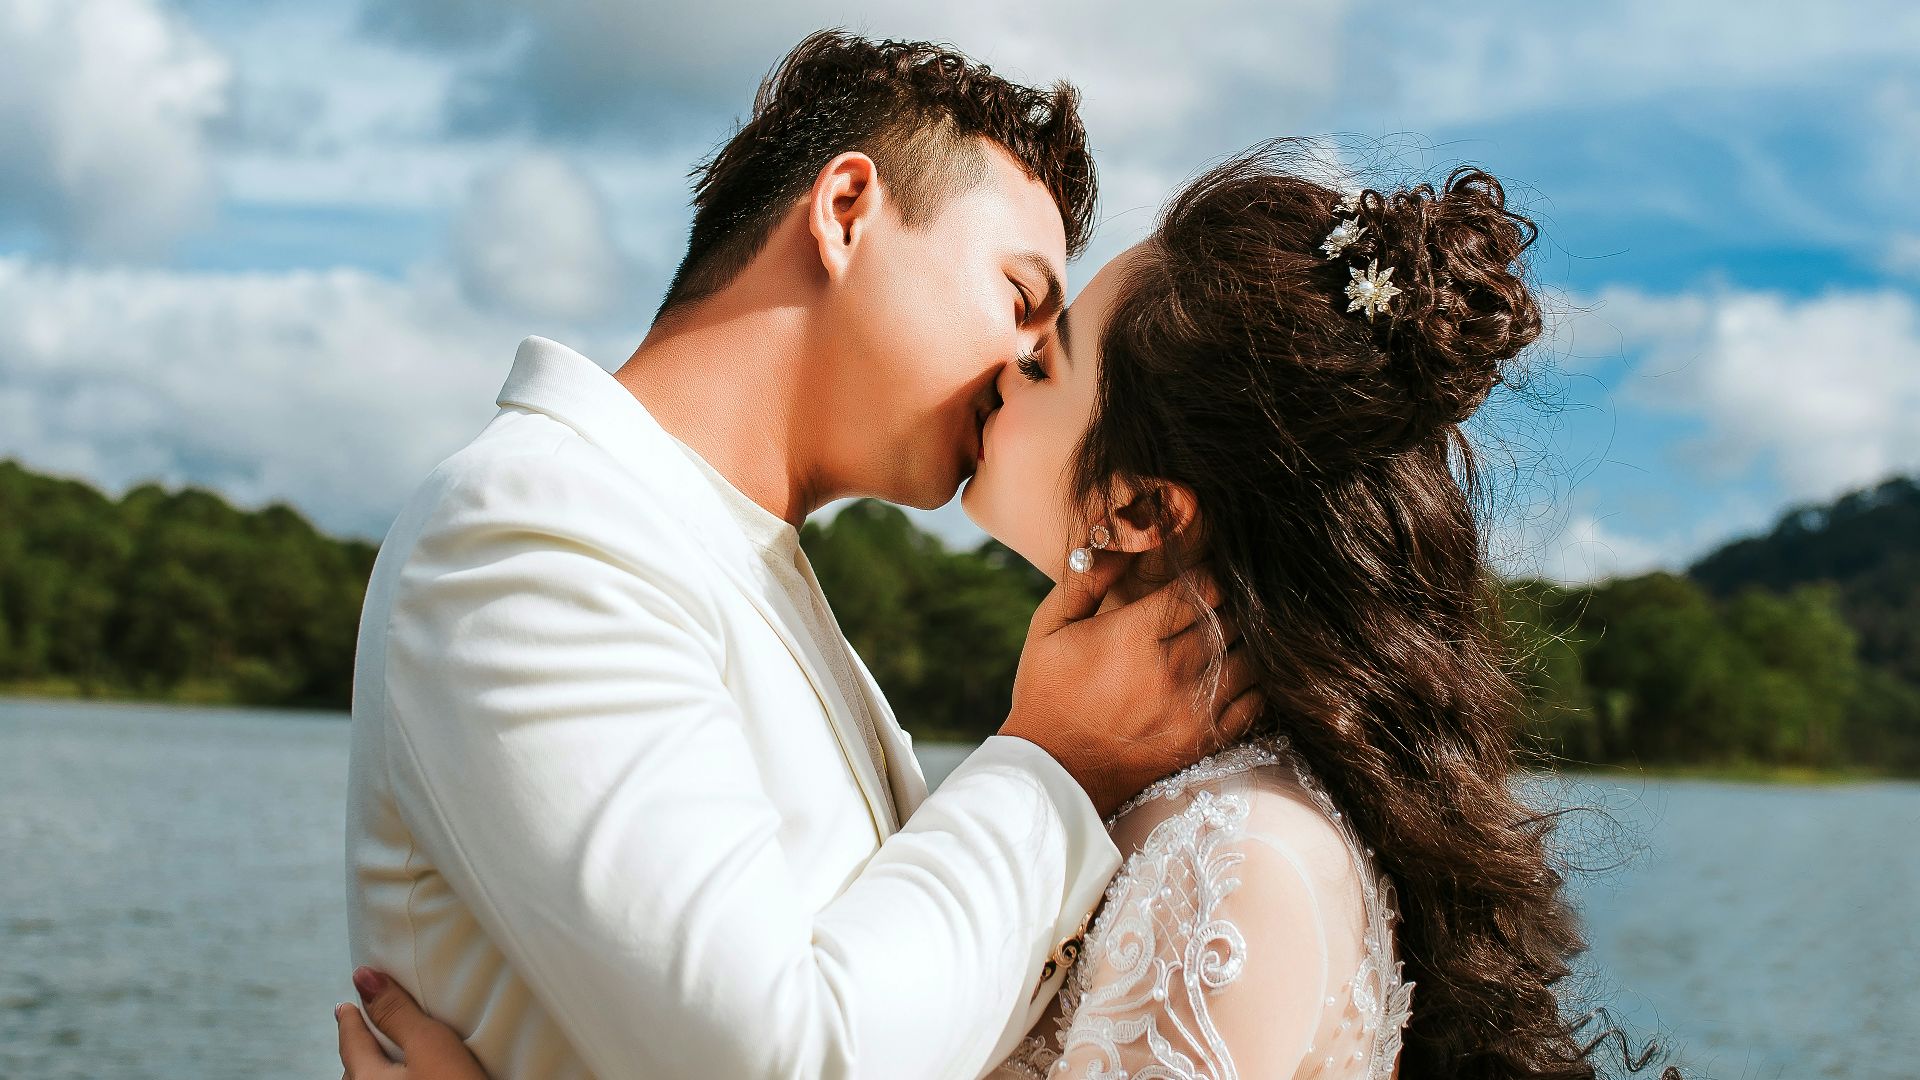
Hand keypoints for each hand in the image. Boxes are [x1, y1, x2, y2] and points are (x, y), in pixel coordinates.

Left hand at [336, 968, 487, 1079]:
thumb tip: (364, 978)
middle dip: (358, 1050)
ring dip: (372, 1074)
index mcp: (366, 1079)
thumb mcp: (430, 1046)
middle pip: (353, 1071)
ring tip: (383, 1063)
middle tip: (363, 1032)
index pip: (350, 1041)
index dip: (350, 1018)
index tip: (346, 1006)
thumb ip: (397, 1012)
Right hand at [1001, 550, 1262, 817]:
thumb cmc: (1049, 692)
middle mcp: (1169, 671)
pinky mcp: (1204, 740)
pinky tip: (1232, 673)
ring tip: (1224, 636)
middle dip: (1226, 604)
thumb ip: (1084, 580)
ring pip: (1249, 656)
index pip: (1201, 587)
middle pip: (1229, 618)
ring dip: (1242, 641)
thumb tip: (1118, 541)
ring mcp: (1192, 709)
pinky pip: (1254, 701)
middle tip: (1214, 603)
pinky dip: (1252, 682)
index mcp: (1131, 637)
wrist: (1055, 772)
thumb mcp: (1049, 628)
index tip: (1198, 577)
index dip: (1206, 575)